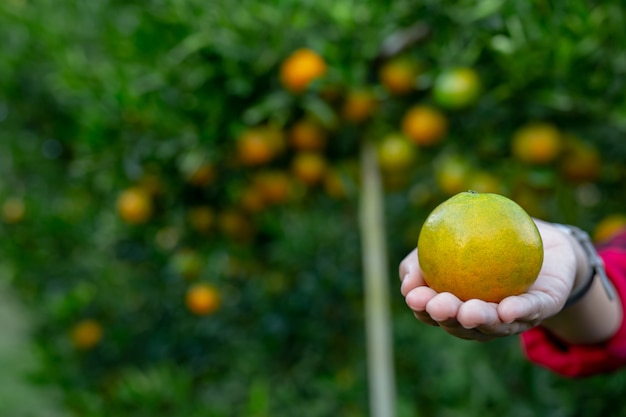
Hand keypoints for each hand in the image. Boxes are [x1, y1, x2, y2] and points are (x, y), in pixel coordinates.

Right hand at [398, 220, 578, 340]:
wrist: (541, 240)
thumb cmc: (487, 238)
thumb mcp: (451, 238)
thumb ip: (426, 256)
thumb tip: (407, 278)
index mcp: (458, 305)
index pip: (435, 312)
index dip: (422, 308)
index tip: (413, 295)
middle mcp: (484, 318)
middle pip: (462, 326)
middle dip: (448, 319)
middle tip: (438, 305)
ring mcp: (514, 317)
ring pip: (496, 325)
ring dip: (481, 320)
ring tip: (468, 311)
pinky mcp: (544, 307)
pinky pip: (532, 310)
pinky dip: (519, 311)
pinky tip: (507, 308)